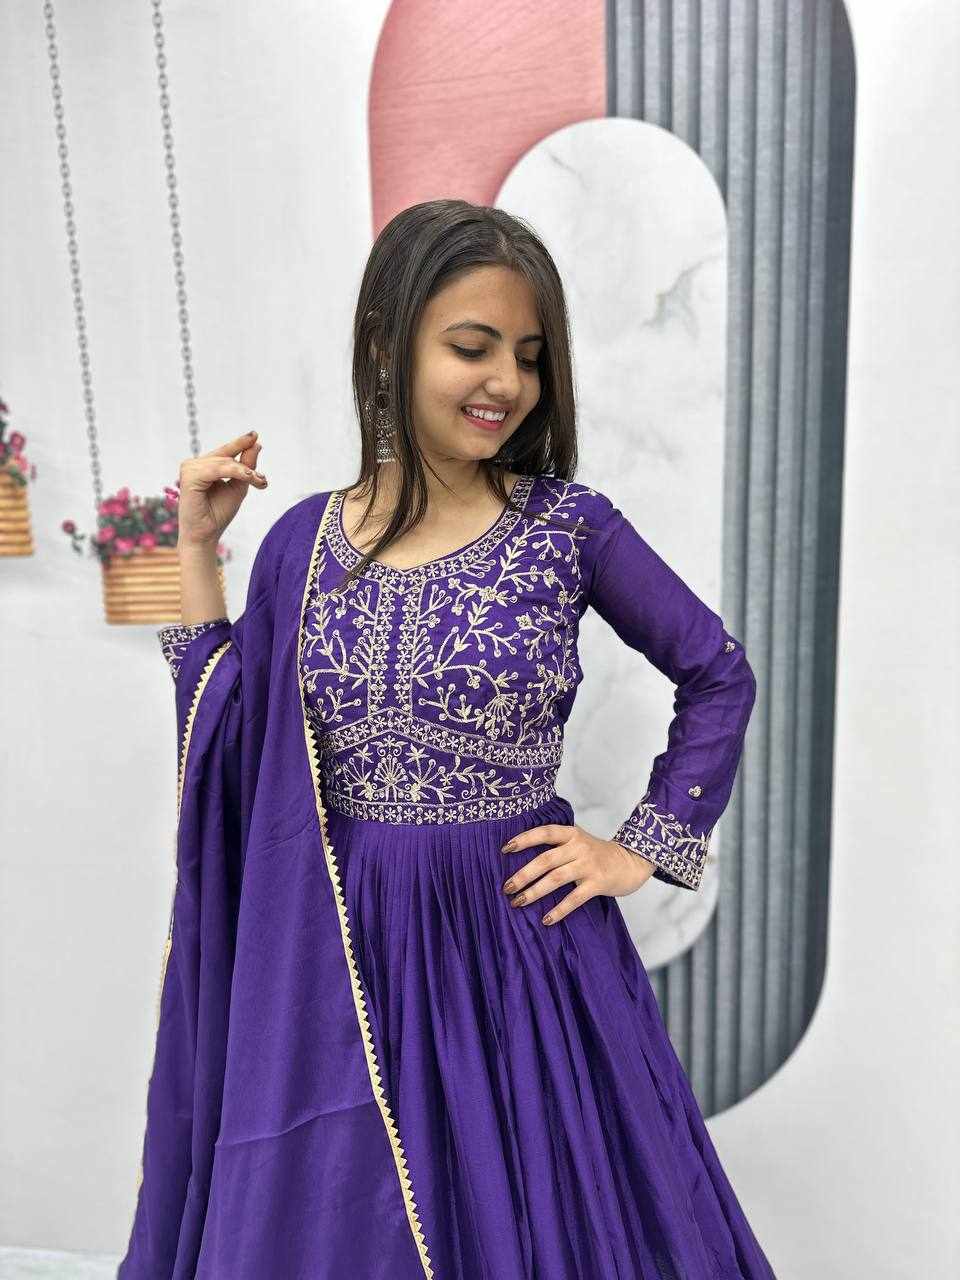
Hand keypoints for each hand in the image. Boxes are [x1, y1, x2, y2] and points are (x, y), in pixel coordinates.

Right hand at [176, 430, 267, 550]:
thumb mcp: (238, 487)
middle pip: (226, 456)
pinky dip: (235, 472)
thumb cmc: (218, 513)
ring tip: (258, 481)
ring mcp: (189, 469)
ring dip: (244, 471)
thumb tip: (256, 444)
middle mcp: (194, 465)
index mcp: (203, 467)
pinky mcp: (189, 477)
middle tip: (262, 480)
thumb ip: (246, 467)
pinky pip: (217, 469)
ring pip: (224, 462)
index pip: (223, 452)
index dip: (239, 443)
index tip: (255, 435)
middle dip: (247, 466)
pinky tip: (248, 476)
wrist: (206, 535)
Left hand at [500, 822, 655, 926]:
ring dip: (534, 891)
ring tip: (518, 902)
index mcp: (571, 834)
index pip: (544, 832)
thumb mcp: (578, 841)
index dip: (524, 839)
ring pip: (556, 878)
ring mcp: (589, 865)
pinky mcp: (598, 883)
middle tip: (506, 887)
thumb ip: (557, 844)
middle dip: (523, 874)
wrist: (631, 862)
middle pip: (545, 860)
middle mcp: (579, 847)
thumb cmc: (597, 853)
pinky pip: (574, 898)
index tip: (504, 849)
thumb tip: (522, 855)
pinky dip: (559, 910)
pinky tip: (546, 919)